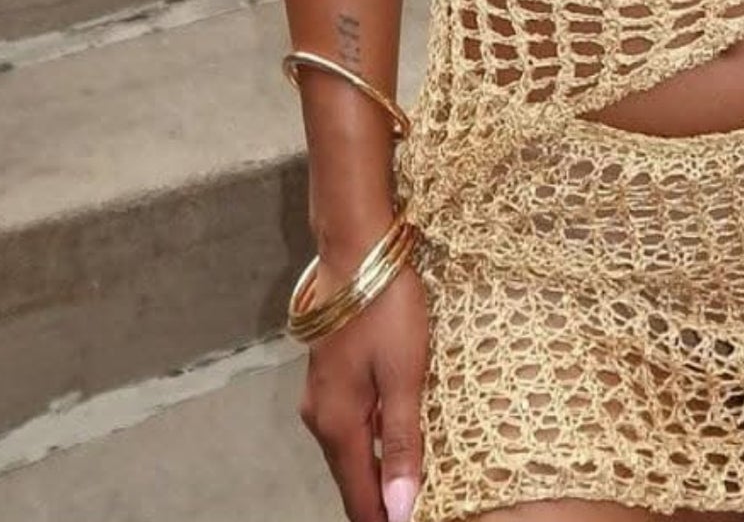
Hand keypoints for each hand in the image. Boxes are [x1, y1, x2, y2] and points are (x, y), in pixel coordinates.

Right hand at [298, 252, 429, 521]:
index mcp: (338, 424)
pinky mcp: (331, 372)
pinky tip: (399, 436)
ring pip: (352, 448)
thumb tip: (401, 509)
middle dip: (381, 499)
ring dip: (379, 468)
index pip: (359, 495)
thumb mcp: (405, 375)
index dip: (385, 519)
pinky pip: (352, 421)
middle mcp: (321, 416)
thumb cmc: (386, 309)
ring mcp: (322, 393)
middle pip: (352, 475)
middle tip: (421, 507)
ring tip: (414, 482)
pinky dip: (374, 438)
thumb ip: (403, 442)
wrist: (356, 249)